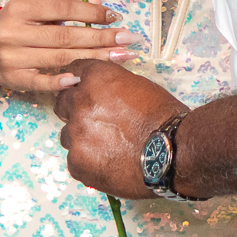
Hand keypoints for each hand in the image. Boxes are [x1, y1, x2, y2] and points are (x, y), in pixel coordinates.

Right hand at [0, 0, 132, 93]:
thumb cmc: (12, 24)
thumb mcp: (33, 8)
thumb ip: (64, 7)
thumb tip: (101, 2)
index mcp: (21, 8)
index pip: (62, 9)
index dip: (90, 12)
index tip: (115, 17)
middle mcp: (15, 32)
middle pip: (65, 36)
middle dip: (101, 38)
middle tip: (128, 39)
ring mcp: (13, 58)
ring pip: (59, 58)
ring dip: (94, 58)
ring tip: (120, 58)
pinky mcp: (12, 79)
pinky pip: (41, 82)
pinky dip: (63, 81)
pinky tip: (84, 77)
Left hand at [52, 59, 186, 198]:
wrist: (174, 151)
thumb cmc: (163, 117)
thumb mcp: (138, 85)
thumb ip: (112, 83)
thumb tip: (102, 87)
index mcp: (95, 78)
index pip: (72, 72)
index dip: (78, 83)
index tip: (82, 91)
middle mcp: (80, 103)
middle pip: (63, 104)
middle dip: (75, 111)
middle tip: (94, 122)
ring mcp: (76, 134)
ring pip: (68, 135)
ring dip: (81, 138)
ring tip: (107, 147)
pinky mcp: (77, 162)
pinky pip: (74, 160)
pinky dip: (87, 162)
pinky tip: (108, 163)